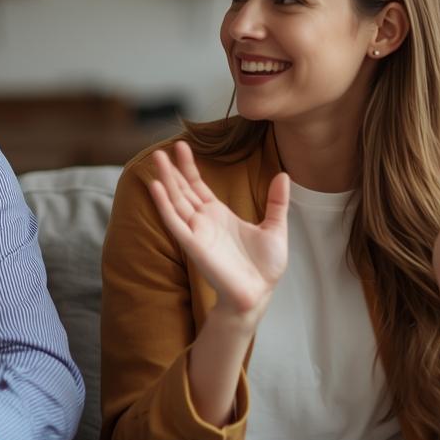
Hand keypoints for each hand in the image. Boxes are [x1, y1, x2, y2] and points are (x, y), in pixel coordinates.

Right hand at [147, 140, 289, 319]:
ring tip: (156, 159)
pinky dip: (164, 204)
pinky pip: (174, 222)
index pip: (198, 186)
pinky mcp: (193, 245)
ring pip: (175, 201)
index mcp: (220, 215)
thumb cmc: (265, 267)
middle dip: (172, 169)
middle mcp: (204, 221)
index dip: (189, 167)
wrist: (259, 293)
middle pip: (182, 190)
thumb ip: (276, 201)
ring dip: (165, 180)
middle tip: (161, 149)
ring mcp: (197, 232)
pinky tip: (156, 187)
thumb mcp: (275, 228)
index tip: (182, 145)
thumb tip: (283, 174)